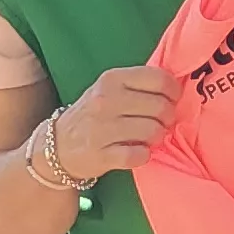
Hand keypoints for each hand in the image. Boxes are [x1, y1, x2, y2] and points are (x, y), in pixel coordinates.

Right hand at [50, 65, 178, 178]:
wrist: (57, 147)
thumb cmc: (93, 115)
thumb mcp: (109, 89)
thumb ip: (139, 84)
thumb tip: (176, 87)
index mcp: (112, 79)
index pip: (159, 78)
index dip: (173, 91)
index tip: (171, 100)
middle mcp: (106, 100)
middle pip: (160, 107)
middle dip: (168, 118)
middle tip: (161, 123)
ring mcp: (102, 128)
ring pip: (153, 131)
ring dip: (156, 138)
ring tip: (147, 138)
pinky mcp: (101, 155)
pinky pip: (140, 155)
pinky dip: (143, 155)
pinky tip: (136, 152)